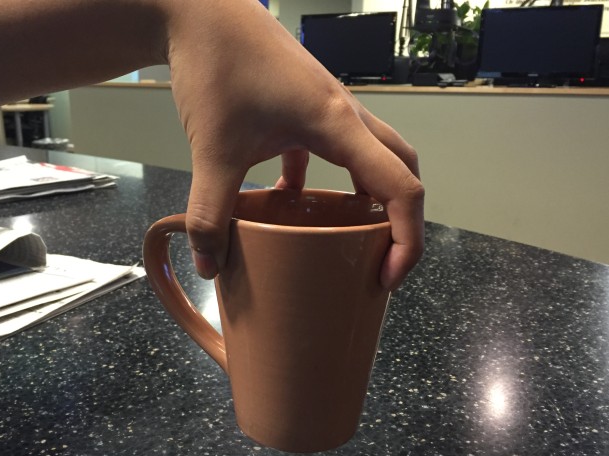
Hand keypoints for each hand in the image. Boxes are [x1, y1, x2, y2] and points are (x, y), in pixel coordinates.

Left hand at [165, 0, 423, 290]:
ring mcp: (325, 108)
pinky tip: (287, 199)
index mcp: (339, 126)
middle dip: (400, 218)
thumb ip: (210, 212)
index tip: (387, 277)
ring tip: (343, 237)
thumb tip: (209, 266)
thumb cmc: (216, 69)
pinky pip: (328, 148)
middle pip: (400, 168)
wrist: (200, 11)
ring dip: (366, 197)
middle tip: (378, 259)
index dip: (408, 239)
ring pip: (369, 155)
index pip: (401, 187)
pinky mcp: (302, 106)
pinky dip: (320, 180)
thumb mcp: (213, 151)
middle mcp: (345, 115)